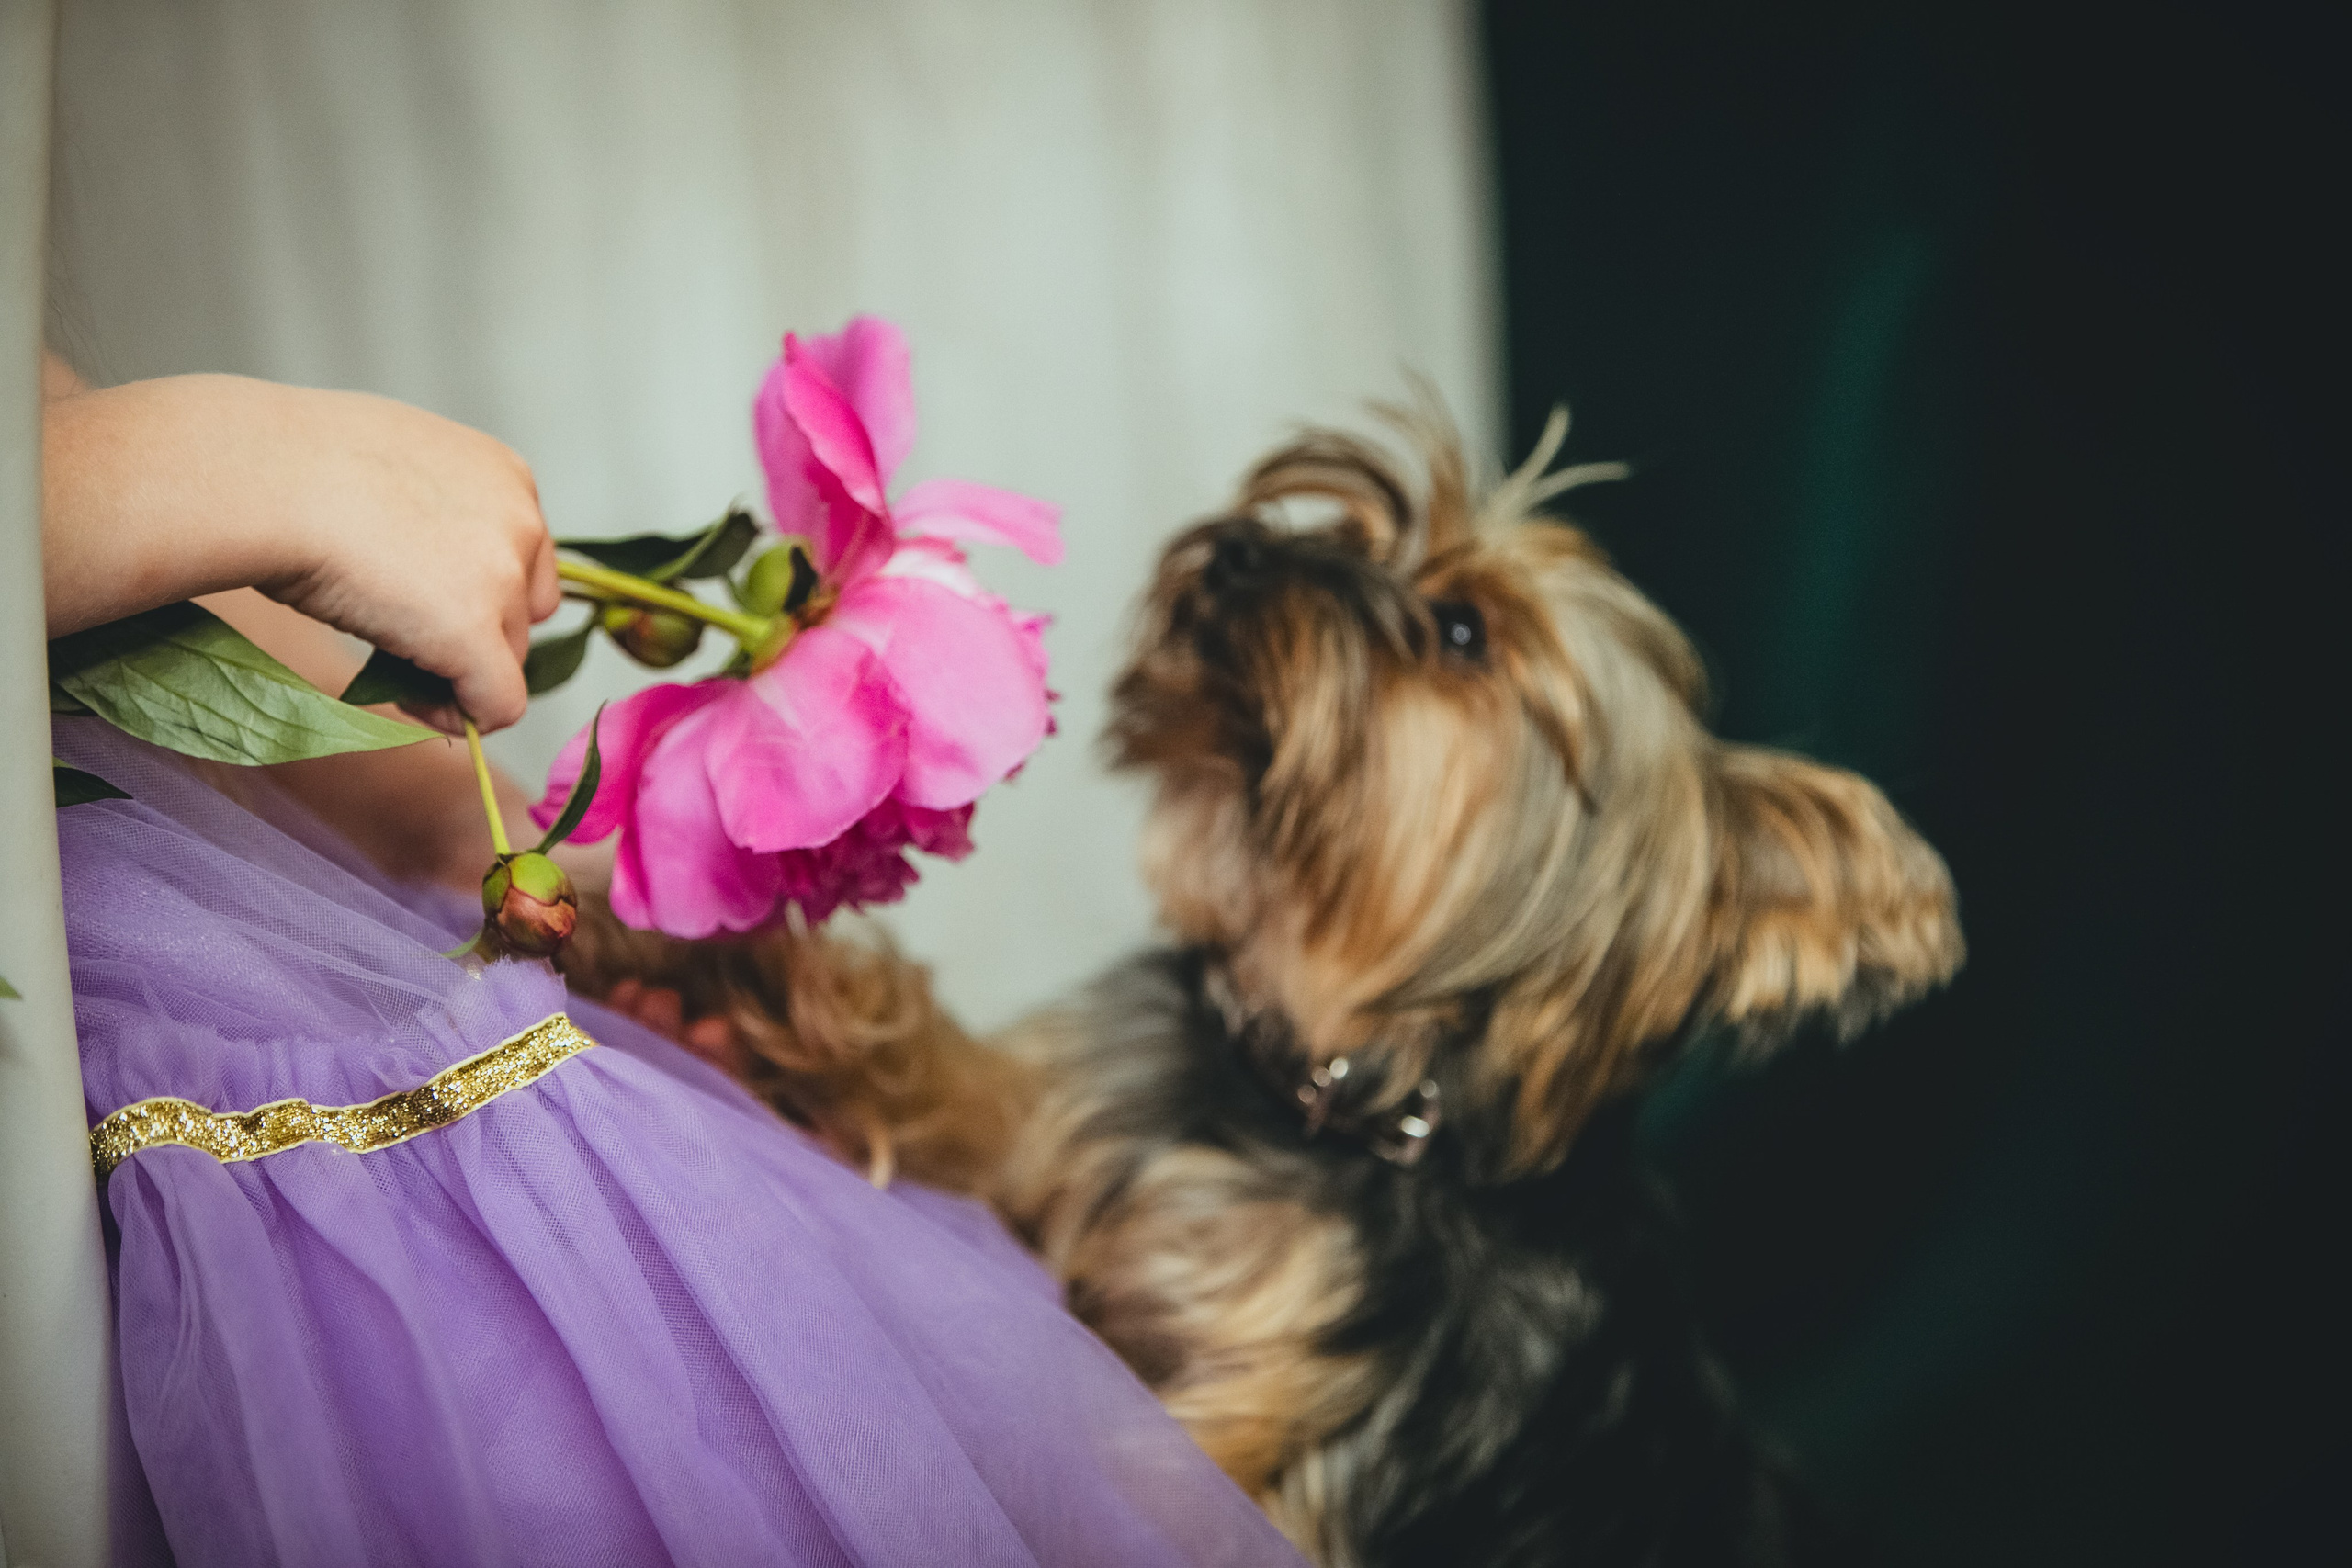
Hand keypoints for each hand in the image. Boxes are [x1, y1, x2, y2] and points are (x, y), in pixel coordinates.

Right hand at [44, 372, 559, 730]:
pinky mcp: (477, 634)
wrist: (259, 478)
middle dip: (473, 638)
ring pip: (507, 661)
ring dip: (454, 673)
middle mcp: (522, 520)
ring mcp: (504, 578)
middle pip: (521, 614)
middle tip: (401, 643)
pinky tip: (410, 705)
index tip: (426, 610)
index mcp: (504, 475)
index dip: (482, 597)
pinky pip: (499, 705)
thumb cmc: (293, 467)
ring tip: (386, 660)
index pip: (525, 560)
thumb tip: (421, 571)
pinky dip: (460, 718)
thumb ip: (431, 516)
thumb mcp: (391, 470)